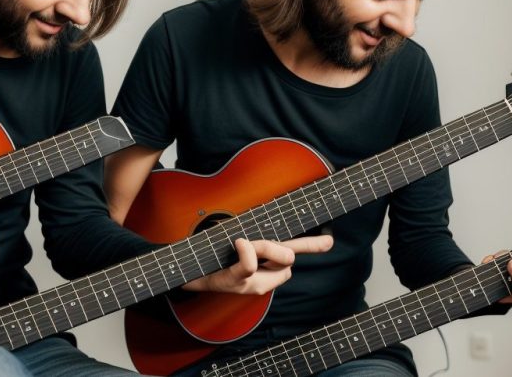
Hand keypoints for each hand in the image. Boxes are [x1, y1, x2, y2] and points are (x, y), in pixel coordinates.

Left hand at [182, 234, 333, 294]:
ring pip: (274, 256)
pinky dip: (246, 251)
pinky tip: (239, 243)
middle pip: (289, 255)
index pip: (299, 252)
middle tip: (249, 240)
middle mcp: (263, 280)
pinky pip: (250, 265)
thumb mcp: (240, 242)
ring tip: (238, 243)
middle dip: (275, 243)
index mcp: (267, 270)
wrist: (182, 272)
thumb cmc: (210, 256)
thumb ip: (266, 236)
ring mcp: (250, 283)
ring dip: (260, 244)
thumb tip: (292, 227)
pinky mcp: (234, 282)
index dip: (314, 244)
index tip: (328, 240)